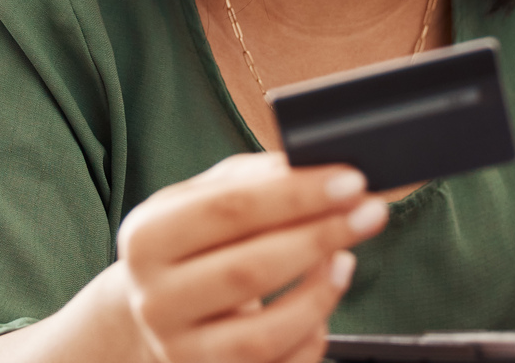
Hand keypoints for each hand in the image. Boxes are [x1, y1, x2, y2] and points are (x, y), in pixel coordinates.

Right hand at [116, 152, 389, 362]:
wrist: (158, 311)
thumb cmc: (191, 246)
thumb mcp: (200, 200)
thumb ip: (251, 180)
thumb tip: (306, 169)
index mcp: (146, 239)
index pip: (227, 210)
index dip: (296, 195)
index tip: (349, 181)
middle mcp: (155, 301)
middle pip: (249, 270)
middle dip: (321, 237)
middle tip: (368, 213)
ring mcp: (182, 351)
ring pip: (264, 333)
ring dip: (320, 293)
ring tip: (346, 258)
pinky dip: (313, 334)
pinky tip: (324, 299)